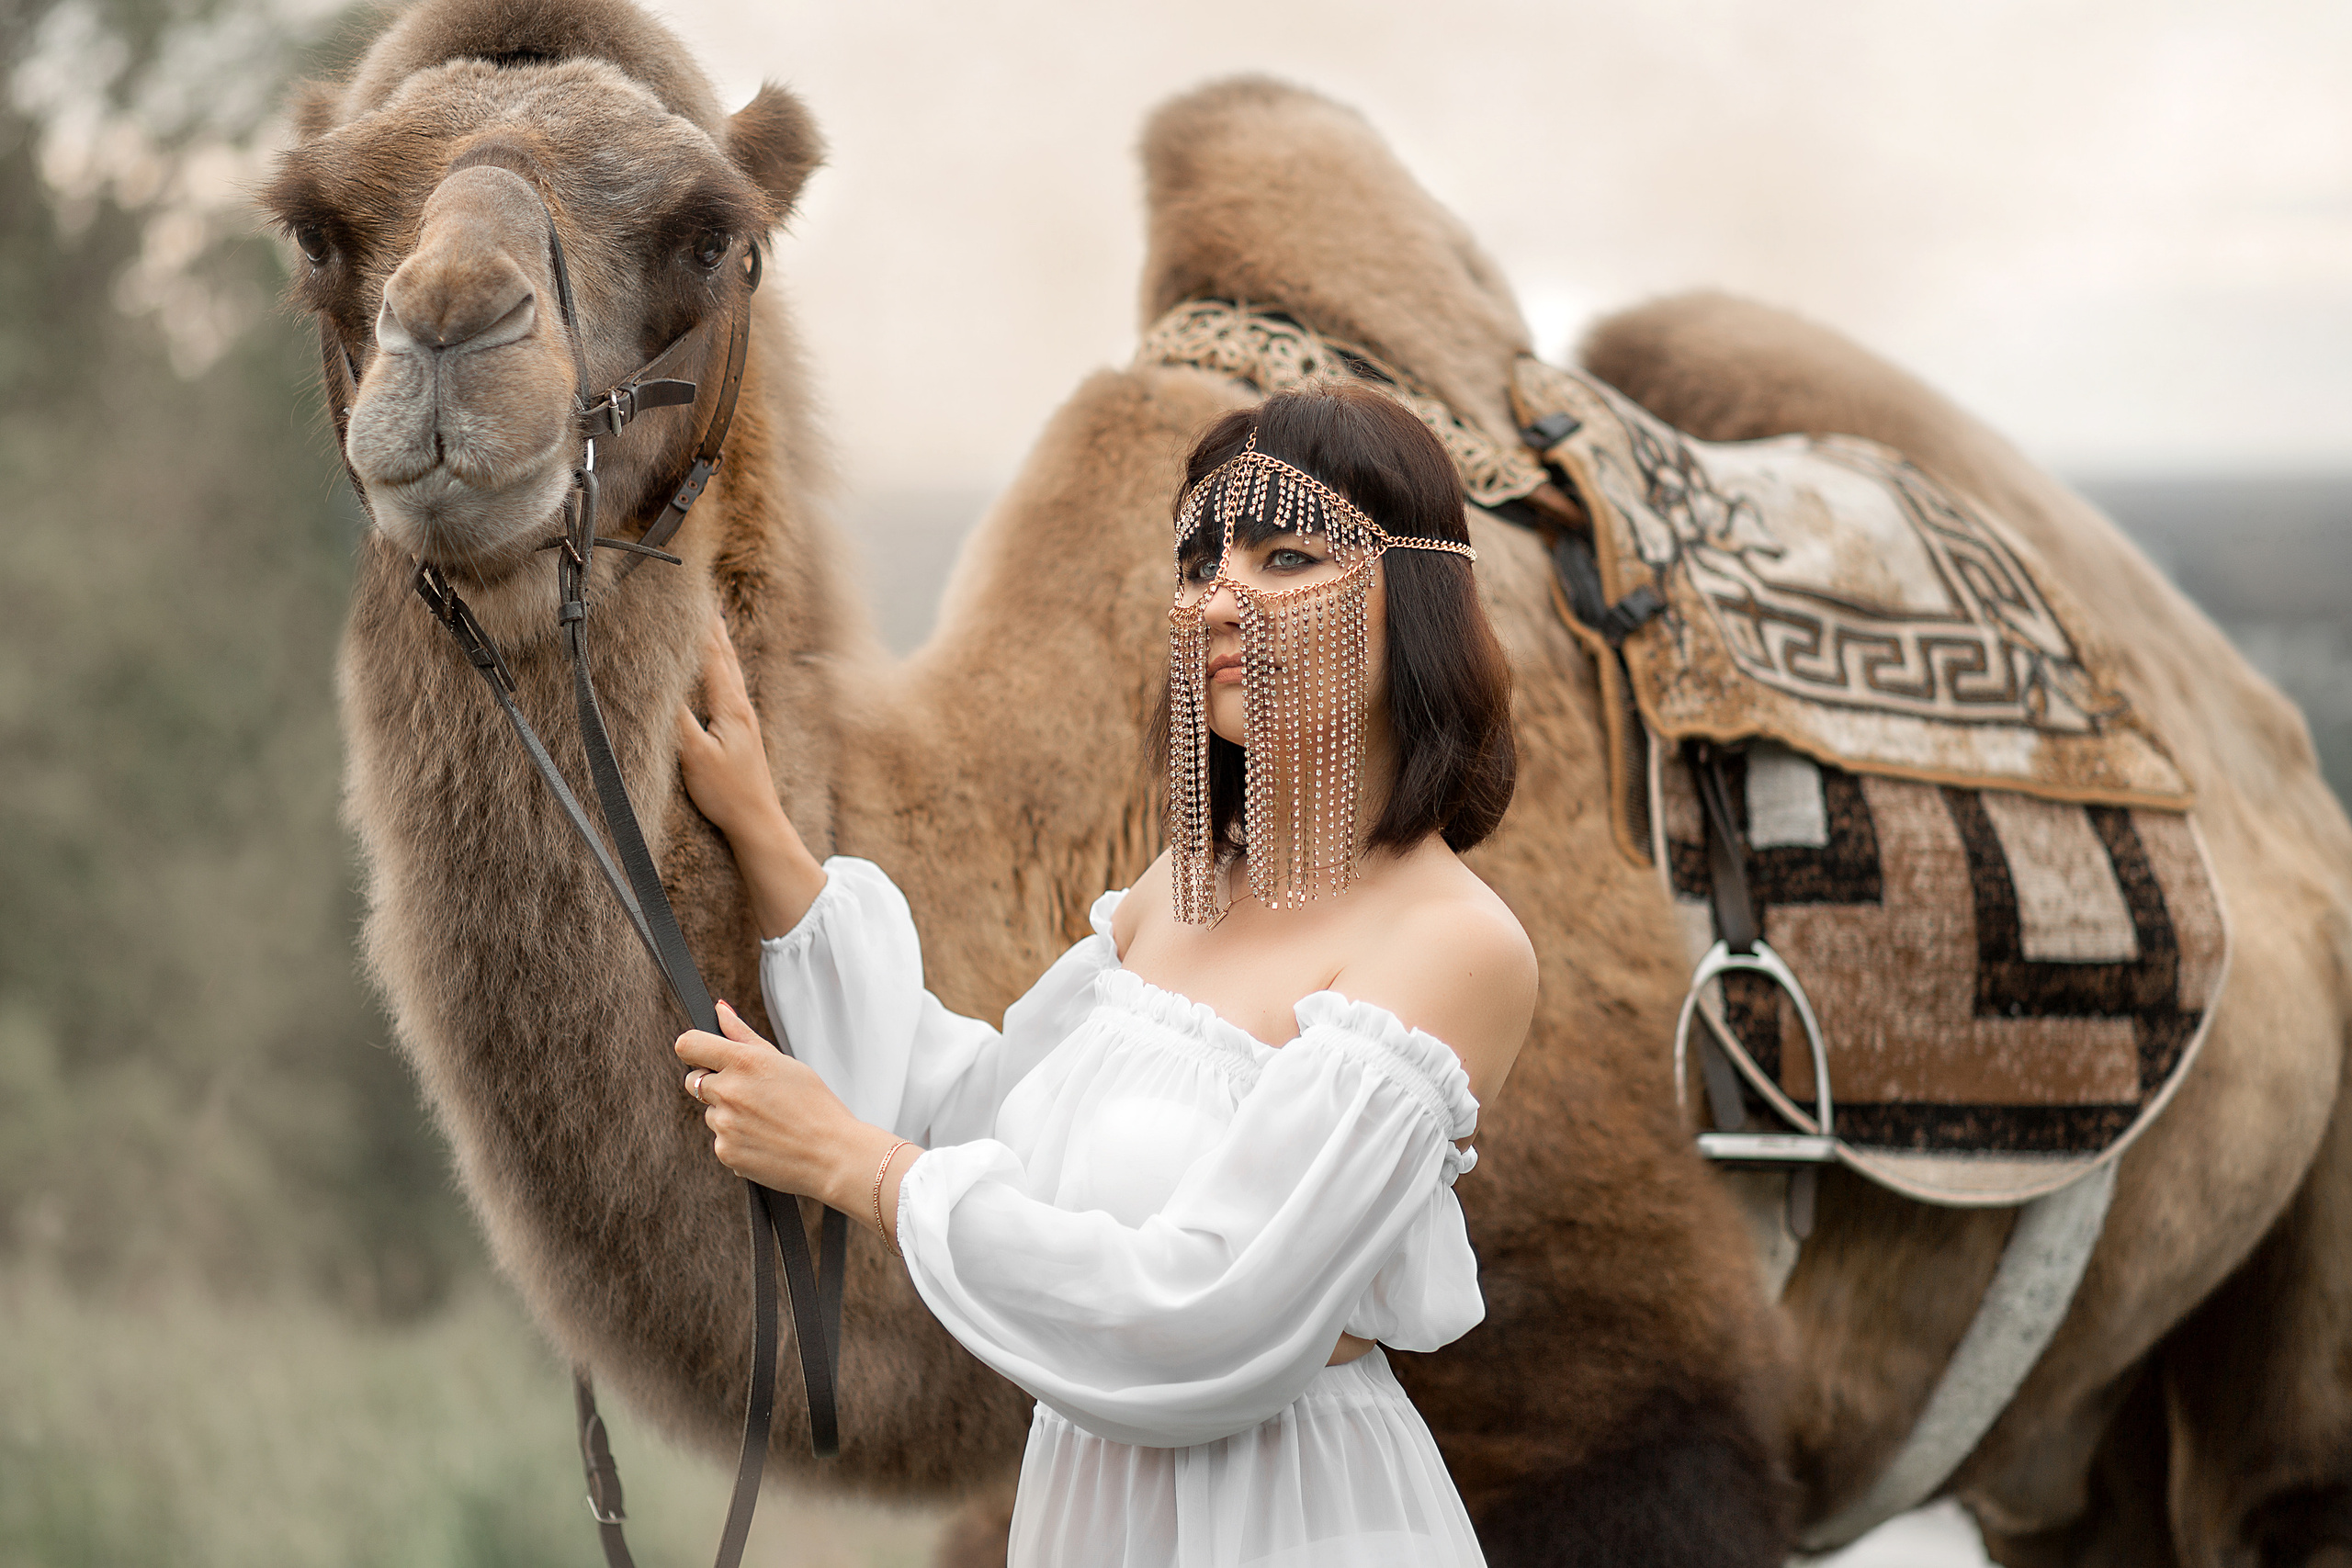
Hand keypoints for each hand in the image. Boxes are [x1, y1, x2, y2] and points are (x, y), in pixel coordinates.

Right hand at [675, 614, 783, 843]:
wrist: (758, 821)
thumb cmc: (727, 792)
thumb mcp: (695, 756)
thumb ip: (677, 720)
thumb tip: (659, 688)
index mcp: (731, 707)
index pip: (712, 657)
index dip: (699, 628)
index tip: (689, 599)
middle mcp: (742, 707)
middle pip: (726, 656)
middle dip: (712, 626)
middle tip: (703, 596)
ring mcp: (745, 719)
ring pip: (732, 670)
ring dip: (721, 643)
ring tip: (714, 621)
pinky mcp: (743, 732)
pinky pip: (733, 687)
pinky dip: (725, 667)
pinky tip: (723, 672)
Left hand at [676, 1002, 892, 1211]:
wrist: (831, 1155)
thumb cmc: (814, 1105)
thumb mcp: (783, 1062)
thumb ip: (743, 1035)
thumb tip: (719, 1010)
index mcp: (743, 1062)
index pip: (688, 1044)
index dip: (694, 1048)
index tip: (704, 1055)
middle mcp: (728, 1091)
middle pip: (693, 1081)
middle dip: (713, 1083)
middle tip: (748, 1092)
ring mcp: (724, 1124)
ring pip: (711, 1113)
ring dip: (728, 1114)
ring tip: (765, 1120)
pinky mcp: (725, 1152)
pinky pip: (721, 1140)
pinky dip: (737, 1140)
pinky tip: (764, 1140)